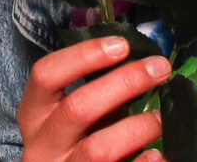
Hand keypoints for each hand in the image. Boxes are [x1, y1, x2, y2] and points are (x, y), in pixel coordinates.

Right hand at [17, 35, 174, 161]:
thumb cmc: (74, 146)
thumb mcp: (72, 120)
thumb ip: (97, 97)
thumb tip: (141, 66)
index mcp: (34, 116)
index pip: (46, 75)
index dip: (83, 56)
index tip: (121, 45)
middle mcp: (42, 145)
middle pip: (78, 108)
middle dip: (124, 83)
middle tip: (158, 69)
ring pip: (99, 148)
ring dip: (137, 127)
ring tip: (163, 116)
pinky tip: (161, 154)